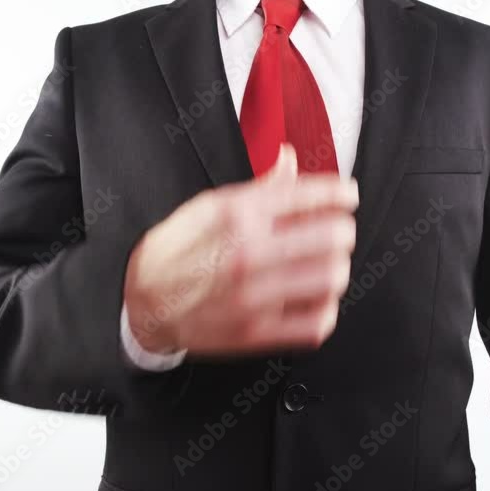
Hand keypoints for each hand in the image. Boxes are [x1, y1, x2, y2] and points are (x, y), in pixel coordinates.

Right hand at [123, 145, 357, 355]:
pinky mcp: (257, 333)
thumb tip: (290, 157)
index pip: (310, 195)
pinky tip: (314, 297)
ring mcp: (254, 296)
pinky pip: (318, 323)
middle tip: (336, 231)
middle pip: (332, 236)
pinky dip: (326, 308)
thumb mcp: (207, 206)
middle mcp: (248, 253)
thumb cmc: (175, 251)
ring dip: (337, 268)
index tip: (347, 196)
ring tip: (326, 264)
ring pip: (332, 277)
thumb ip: (259, 186)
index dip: (340, 193)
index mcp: (236, 214)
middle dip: (341, 229)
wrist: (142, 304)